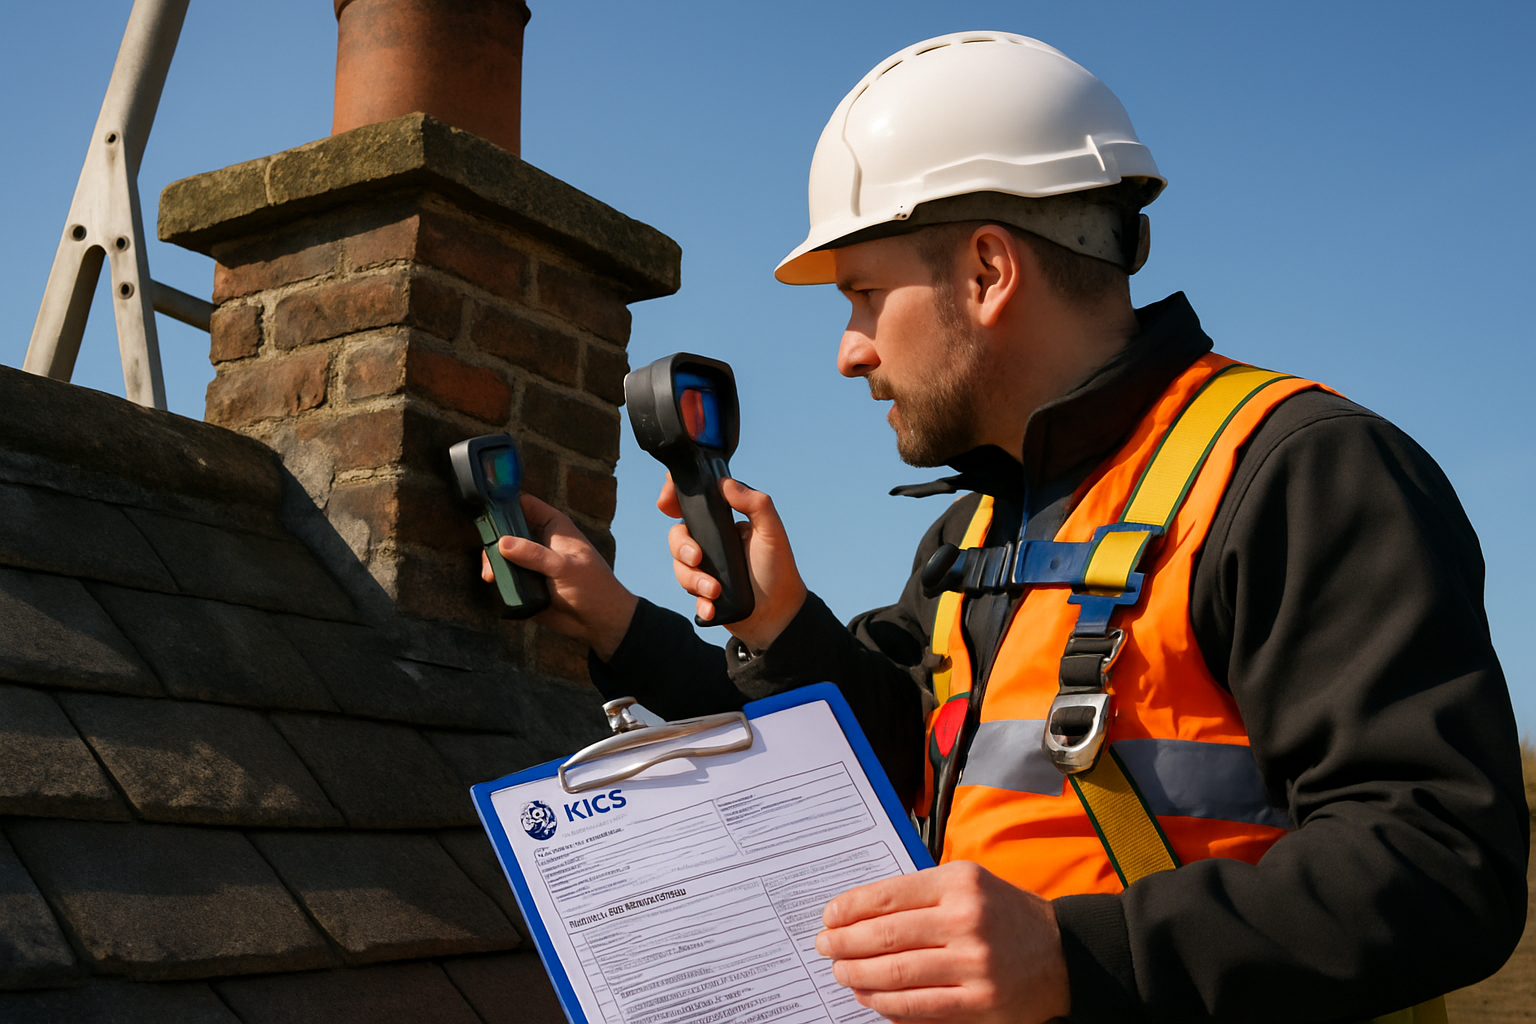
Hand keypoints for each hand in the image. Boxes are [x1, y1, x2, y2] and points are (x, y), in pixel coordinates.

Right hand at [482, 494, 637, 661]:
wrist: (598, 622)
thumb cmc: (592, 587)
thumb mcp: (564, 567)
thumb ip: (534, 555)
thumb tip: (503, 544)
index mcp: (554, 526)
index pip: (525, 505)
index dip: (507, 504)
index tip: (488, 513)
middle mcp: (540, 541)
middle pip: (507, 529)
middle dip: (494, 539)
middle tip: (489, 555)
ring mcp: (532, 562)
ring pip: (503, 554)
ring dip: (494, 562)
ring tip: (492, 576)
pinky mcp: (526, 582)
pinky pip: (506, 575)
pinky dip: (498, 578)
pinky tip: (495, 583)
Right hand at [658, 475, 806, 650]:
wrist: (778, 615)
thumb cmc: (778, 569)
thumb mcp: (772, 532)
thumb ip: (755, 504)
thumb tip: (726, 483)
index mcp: (724, 523)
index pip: (693, 504)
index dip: (674, 498)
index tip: (666, 504)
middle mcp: (711, 543)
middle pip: (677, 536)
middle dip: (681, 548)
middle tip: (697, 559)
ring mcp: (705, 567)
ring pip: (679, 566)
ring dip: (694, 580)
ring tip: (715, 591)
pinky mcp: (703, 591)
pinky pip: (688, 593)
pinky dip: (698, 601)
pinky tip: (711, 608)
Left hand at [814, 861, 1069, 1023]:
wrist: (1062, 953)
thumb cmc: (1006, 914)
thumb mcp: (970, 884)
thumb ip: (921, 894)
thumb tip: (859, 913)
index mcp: (960, 883)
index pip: (888, 895)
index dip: (850, 908)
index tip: (829, 917)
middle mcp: (967, 919)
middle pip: (886, 935)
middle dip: (845, 943)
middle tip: (825, 947)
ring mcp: (974, 963)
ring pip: (897, 973)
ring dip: (858, 975)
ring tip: (841, 973)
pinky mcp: (980, 1001)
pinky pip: (919, 1006)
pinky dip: (886, 1003)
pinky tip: (869, 997)